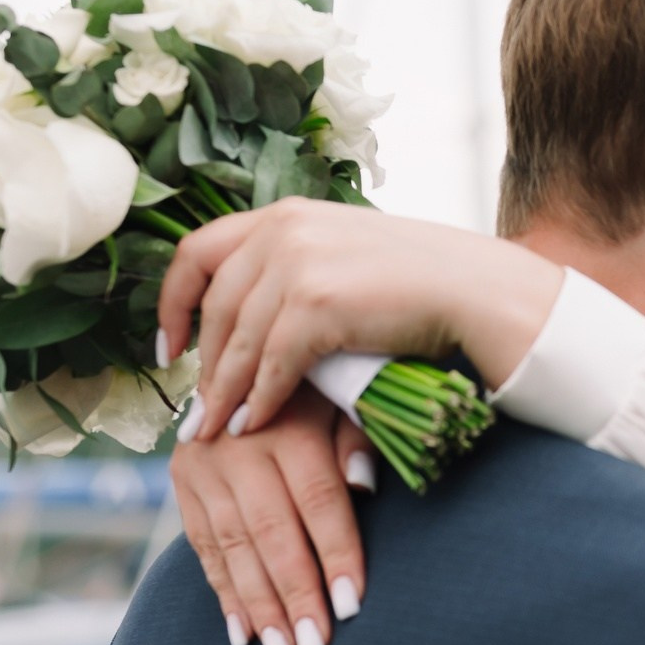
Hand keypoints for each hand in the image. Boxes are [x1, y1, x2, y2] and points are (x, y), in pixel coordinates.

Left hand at [157, 200, 560, 443]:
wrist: (476, 291)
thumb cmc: (419, 284)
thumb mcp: (344, 257)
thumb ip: (294, 273)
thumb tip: (247, 322)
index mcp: (285, 214)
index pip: (197, 252)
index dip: (172, 304)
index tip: (169, 348)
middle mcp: (283, 229)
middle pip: (215, 305)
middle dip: (201, 364)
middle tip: (197, 410)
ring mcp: (298, 263)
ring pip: (238, 340)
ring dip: (225, 391)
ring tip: (218, 429)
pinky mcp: (316, 304)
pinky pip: (272, 363)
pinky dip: (260, 398)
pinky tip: (256, 424)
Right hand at [171, 384, 373, 644]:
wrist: (244, 359)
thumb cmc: (318, 389)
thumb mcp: (345, 399)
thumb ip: (358, 439)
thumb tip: (363, 486)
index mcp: (288, 422)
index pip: (318, 500)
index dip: (336, 554)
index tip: (353, 606)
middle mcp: (238, 444)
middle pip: (271, 532)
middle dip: (294, 595)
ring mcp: (203, 465)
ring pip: (234, 547)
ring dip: (259, 607)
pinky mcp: (181, 482)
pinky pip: (204, 548)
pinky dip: (225, 595)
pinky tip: (245, 635)